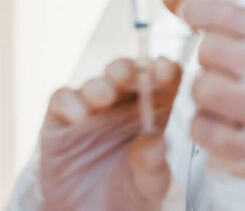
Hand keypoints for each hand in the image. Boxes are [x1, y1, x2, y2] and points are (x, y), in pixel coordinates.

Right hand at [40, 57, 181, 210]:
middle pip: (128, 73)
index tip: (164, 70)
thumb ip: (153, 162)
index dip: (165, 69)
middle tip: (128, 76)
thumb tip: (155, 141)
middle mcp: (125, 103)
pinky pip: (62, 99)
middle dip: (127, 69)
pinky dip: (70, 102)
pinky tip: (79, 116)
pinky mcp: (62, 120)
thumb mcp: (151, 184)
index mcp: (156, 109)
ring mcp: (93, 109)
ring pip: (96, 83)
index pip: (165, 79)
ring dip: (100, 85)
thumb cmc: (131, 192)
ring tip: (104, 97)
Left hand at [162, 0, 244, 177]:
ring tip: (219, 98)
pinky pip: (204, 128)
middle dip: (207, 61)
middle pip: (209, 50)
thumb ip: (215, 15)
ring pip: (203, 89)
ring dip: (201, 94)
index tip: (188, 13)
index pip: (230, 14)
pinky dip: (201, 126)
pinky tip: (218, 122)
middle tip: (223, 71)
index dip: (198, 9)